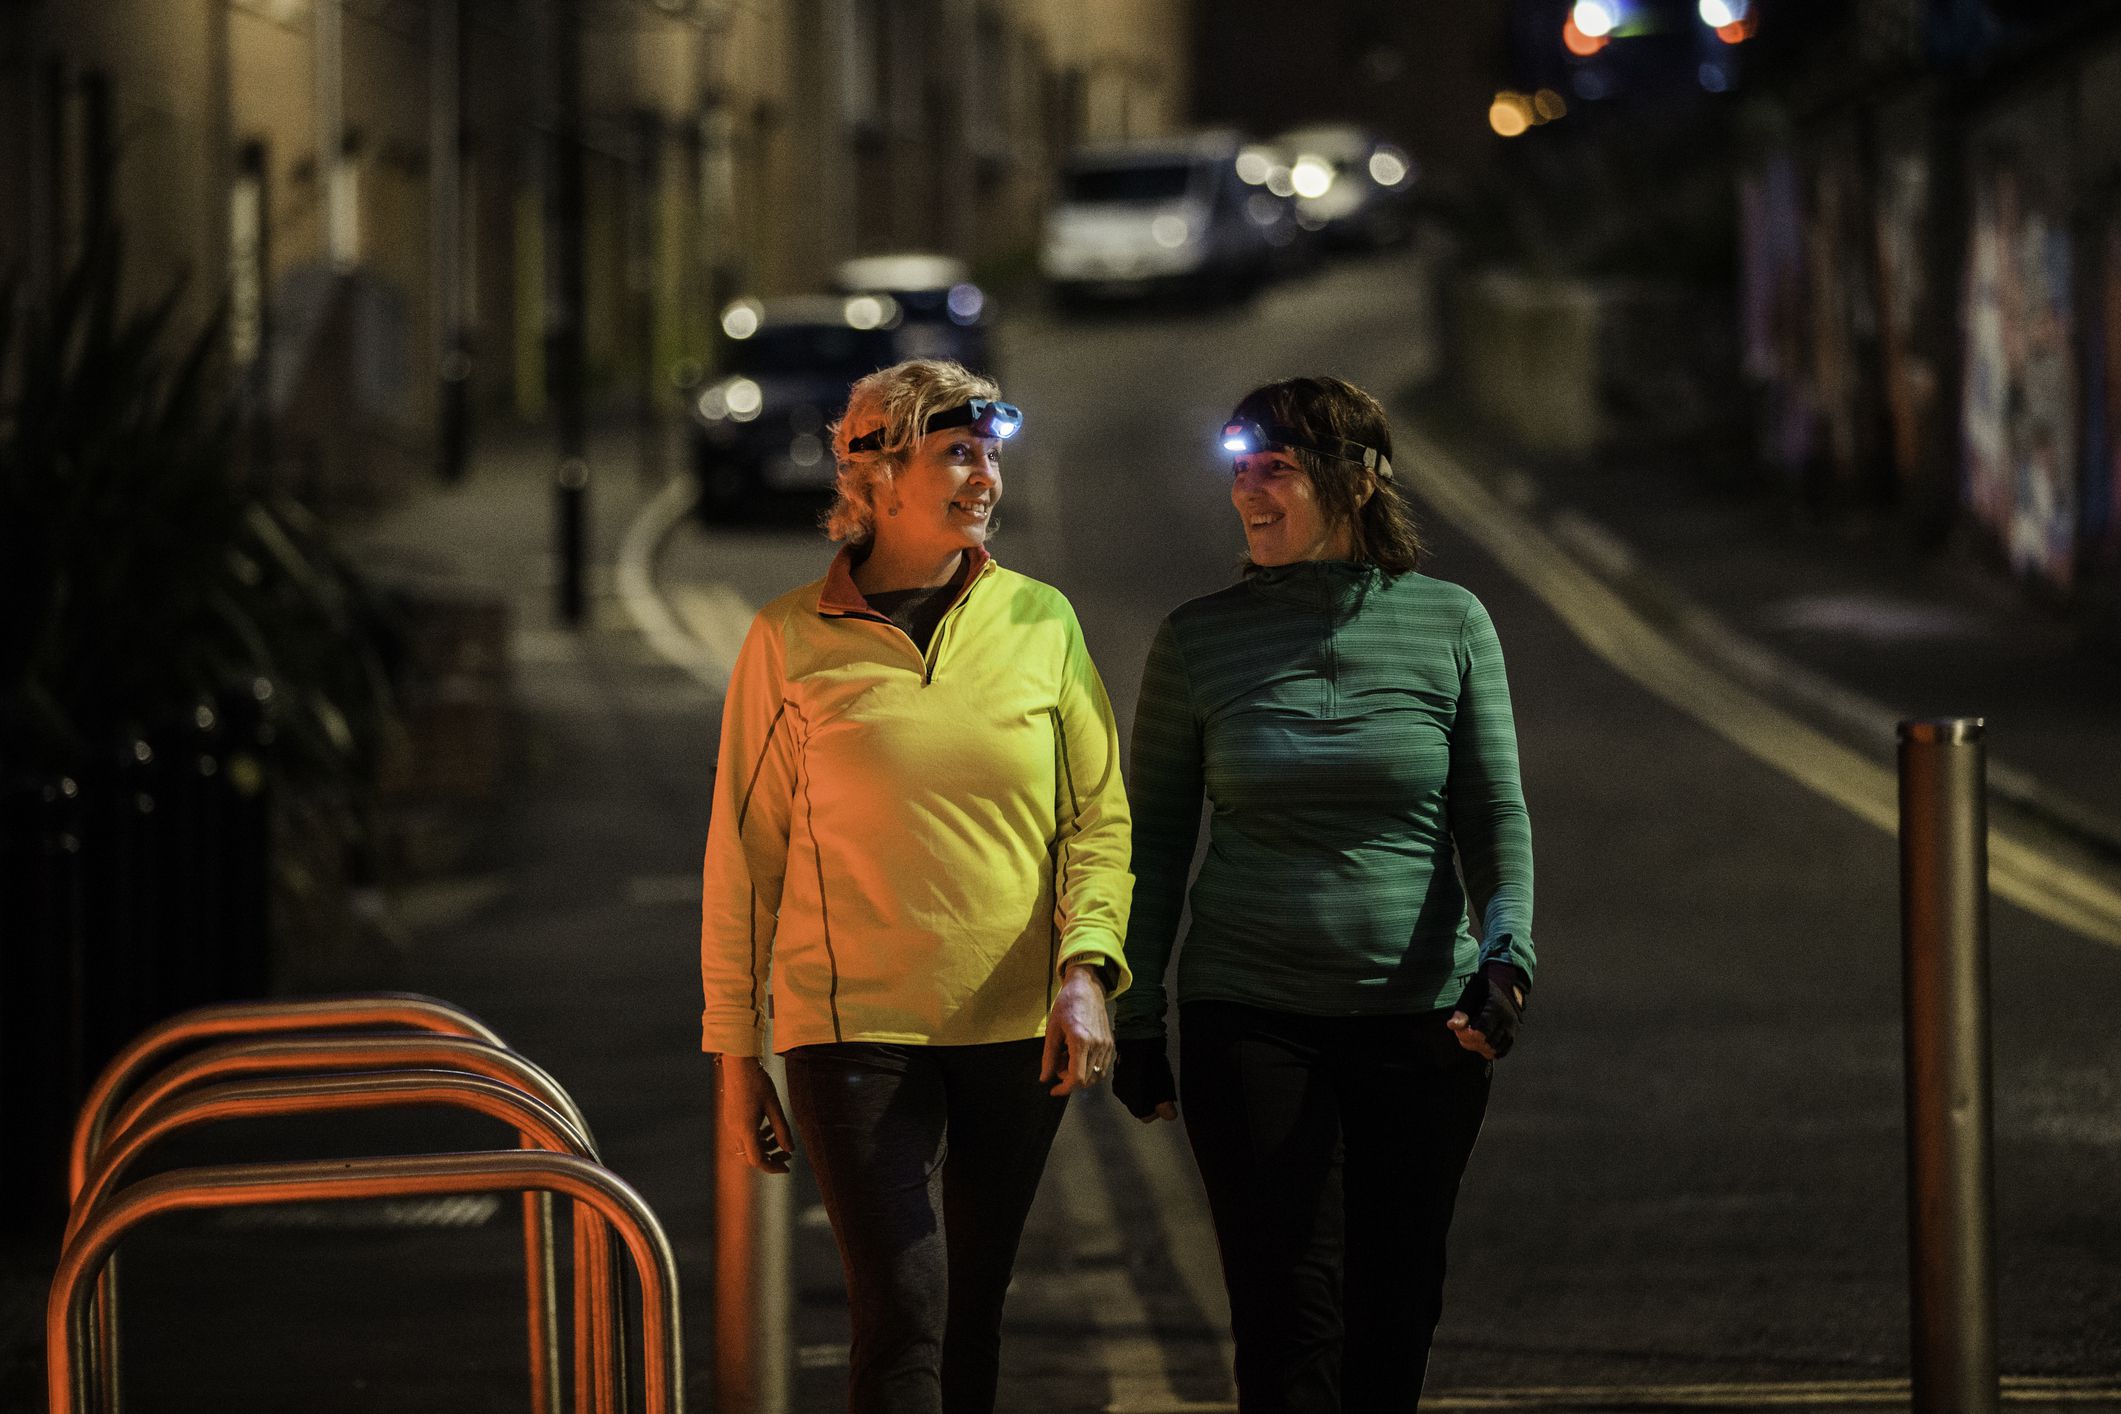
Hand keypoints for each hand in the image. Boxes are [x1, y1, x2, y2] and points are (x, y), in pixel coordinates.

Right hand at [714, 1054, 794, 1173]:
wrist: (738, 1064)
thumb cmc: (758, 1082)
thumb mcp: (774, 1105)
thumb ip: (782, 1129)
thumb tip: (790, 1150)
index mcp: (746, 1129)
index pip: (757, 1160)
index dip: (773, 1167)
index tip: (787, 1166)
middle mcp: (735, 1130)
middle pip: (750, 1157)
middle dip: (770, 1158)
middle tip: (787, 1155)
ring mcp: (731, 1124)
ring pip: (747, 1147)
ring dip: (764, 1147)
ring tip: (779, 1138)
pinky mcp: (731, 1117)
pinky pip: (743, 1136)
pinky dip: (756, 1137)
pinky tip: (768, 1127)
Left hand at [1041, 962, 1115, 1095]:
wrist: (1086, 988)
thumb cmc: (1066, 1005)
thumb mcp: (1052, 1030)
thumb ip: (1049, 1057)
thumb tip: (1045, 1078)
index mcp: (1081, 1041)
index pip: (1076, 1078)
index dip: (1064, 1089)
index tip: (1054, 1090)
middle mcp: (1097, 1045)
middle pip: (1085, 1080)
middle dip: (1068, 1078)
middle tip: (1058, 1063)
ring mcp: (1107, 1045)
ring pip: (1095, 1076)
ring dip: (1079, 1074)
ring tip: (1067, 1056)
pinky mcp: (1111, 1044)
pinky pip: (1102, 1067)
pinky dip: (1089, 1069)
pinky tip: (1078, 1055)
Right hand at [1111, 1035, 1176, 1121]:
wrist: (1138, 1040)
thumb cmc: (1152, 1064)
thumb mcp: (1164, 1086)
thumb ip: (1165, 1104)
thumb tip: (1169, 1116)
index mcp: (1134, 1102)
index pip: (1146, 1116)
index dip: (1157, 1109)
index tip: (1163, 1100)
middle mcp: (1123, 1096)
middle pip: (1138, 1105)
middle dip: (1149, 1099)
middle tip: (1160, 1086)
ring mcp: (1119, 1083)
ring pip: (1133, 1092)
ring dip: (1142, 1088)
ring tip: (1152, 1076)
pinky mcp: (1118, 1072)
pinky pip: (1128, 1081)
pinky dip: (1136, 1078)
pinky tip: (1144, 1069)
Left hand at [1448, 961, 1527, 1060]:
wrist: (1507, 979)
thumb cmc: (1485, 985)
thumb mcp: (1471, 993)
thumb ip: (1462, 1011)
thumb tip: (1452, 1026)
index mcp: (1496, 1009)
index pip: (1481, 1033)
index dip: (1467, 1036)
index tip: (1459, 1030)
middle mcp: (1507, 1020)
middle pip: (1488, 1043)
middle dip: (1471, 1042)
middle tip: (1462, 1033)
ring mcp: (1513, 1027)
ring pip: (1497, 1049)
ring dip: (1481, 1048)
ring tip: (1471, 1038)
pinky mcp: (1515, 1032)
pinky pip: (1505, 1049)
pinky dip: (1492, 1051)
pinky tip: (1482, 1044)